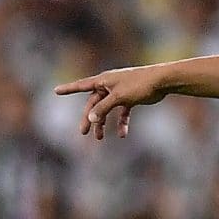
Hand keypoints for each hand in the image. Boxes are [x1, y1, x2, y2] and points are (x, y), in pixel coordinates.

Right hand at [55, 64, 170, 139]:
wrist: (161, 81)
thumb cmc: (139, 85)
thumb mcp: (118, 97)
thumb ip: (103, 107)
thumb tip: (91, 118)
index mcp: (103, 80)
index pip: (81, 85)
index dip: (68, 89)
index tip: (56, 91)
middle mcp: (109, 85)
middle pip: (94, 103)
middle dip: (89, 118)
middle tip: (83, 132)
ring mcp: (119, 92)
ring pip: (106, 109)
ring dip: (103, 123)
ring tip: (100, 138)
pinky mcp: (130, 98)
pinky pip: (121, 112)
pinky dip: (121, 122)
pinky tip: (122, 134)